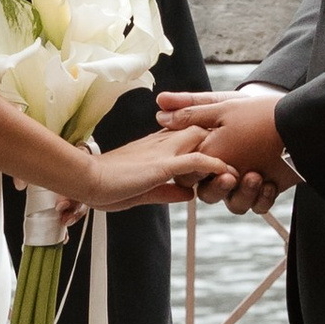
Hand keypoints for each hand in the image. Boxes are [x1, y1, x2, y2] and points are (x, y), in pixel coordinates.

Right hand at [78, 128, 231, 213]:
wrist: (85, 180)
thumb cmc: (106, 186)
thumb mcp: (144, 191)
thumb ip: (167, 191)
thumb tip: (189, 194)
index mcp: (156, 146)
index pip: (188, 133)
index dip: (207, 140)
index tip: (225, 150)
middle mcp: (162, 143)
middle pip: (200, 128)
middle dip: (219, 139)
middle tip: (238, 153)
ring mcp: (163, 151)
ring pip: (202, 139)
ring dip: (221, 150)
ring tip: (239, 165)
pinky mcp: (162, 165)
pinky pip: (195, 160)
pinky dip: (214, 165)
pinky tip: (228, 171)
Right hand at [157, 87, 294, 213]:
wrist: (293, 120)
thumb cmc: (255, 112)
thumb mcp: (221, 107)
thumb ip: (190, 109)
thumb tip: (159, 107)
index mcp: (210, 155)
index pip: (190, 173)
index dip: (194, 173)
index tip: (204, 166)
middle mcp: (225, 172)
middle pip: (209, 194)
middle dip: (219, 188)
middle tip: (231, 176)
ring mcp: (245, 183)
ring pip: (234, 204)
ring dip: (244, 194)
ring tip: (257, 176)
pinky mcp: (264, 190)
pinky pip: (258, 206)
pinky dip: (263, 198)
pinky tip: (269, 183)